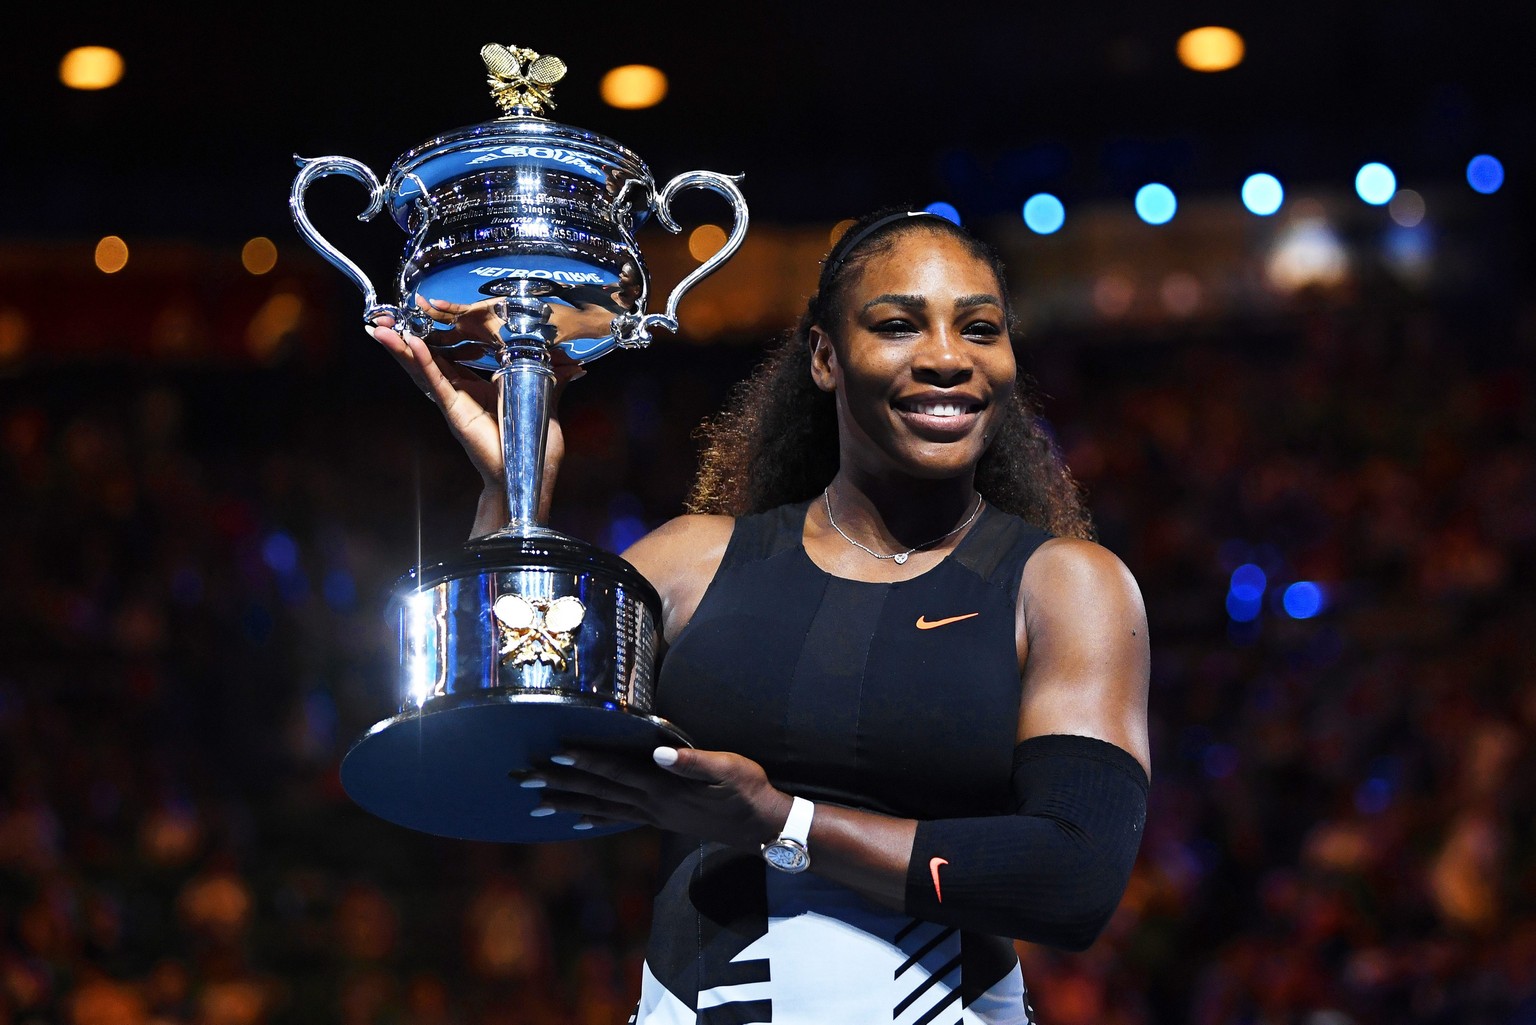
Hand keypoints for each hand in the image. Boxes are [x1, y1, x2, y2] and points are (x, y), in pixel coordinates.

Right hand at [370, 296, 583, 518]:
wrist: (528, 473)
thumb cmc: (533, 445)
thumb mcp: (543, 400)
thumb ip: (550, 381)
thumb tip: (571, 367)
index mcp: (477, 388)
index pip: (449, 355)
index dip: (435, 335)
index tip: (420, 313)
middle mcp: (460, 393)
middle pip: (427, 359)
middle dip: (405, 337)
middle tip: (383, 316)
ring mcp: (455, 402)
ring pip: (423, 369)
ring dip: (402, 347)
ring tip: (380, 327)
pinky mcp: (455, 412)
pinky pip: (437, 384)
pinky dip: (424, 363)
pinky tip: (411, 345)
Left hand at [532, 746, 793, 849]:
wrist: (762, 826)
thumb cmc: (748, 790)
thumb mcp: (728, 767)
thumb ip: (691, 761)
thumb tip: (657, 752)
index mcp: (664, 787)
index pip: (617, 771)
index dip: (587, 760)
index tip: (556, 752)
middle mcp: (652, 804)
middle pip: (598, 791)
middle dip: (561, 783)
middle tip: (525, 778)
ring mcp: (653, 816)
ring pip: (601, 809)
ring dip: (567, 805)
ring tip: (535, 805)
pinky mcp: (659, 821)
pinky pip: (617, 821)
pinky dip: (593, 820)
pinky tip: (576, 823)